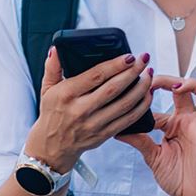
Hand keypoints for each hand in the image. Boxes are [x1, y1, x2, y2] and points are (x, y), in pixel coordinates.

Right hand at [25, 48, 153, 172]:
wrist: (51, 148)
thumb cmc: (51, 114)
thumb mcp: (47, 89)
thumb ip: (53, 67)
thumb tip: (56, 48)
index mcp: (67, 94)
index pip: (96, 76)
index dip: (115, 65)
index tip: (130, 56)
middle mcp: (81, 110)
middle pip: (113, 88)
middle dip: (133, 72)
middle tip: (144, 59)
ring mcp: (94, 124)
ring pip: (124, 104)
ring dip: (141, 88)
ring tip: (149, 74)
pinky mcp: (104, 135)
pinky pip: (127, 120)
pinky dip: (141, 107)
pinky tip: (148, 95)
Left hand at [119, 75, 195, 195]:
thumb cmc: (175, 177)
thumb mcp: (151, 155)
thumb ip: (138, 140)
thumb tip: (117, 130)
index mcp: (171, 123)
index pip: (160, 99)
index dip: (148, 91)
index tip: (134, 87)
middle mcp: (186, 119)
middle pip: (181, 87)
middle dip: (167, 79)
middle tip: (151, 79)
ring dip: (192, 84)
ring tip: (177, 86)